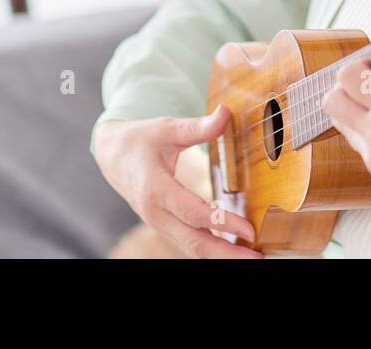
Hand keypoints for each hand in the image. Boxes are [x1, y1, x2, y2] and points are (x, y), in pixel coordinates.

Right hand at [93, 108, 263, 258]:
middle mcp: (155, 213)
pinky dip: (211, 249)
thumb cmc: (141, 140)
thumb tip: (225, 111)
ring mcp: (158, 223)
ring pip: (191, 248)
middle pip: (193, 242)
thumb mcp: (168, 129)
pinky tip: (234, 249)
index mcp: (155, 188)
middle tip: (258, 259)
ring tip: (252, 257)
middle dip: (226, 254)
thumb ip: (198, 126)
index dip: (223, 222)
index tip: (249, 230)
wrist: (113, 156)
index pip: (194, 213)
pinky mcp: (164, 226)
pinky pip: (189, 242)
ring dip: (221, 255)